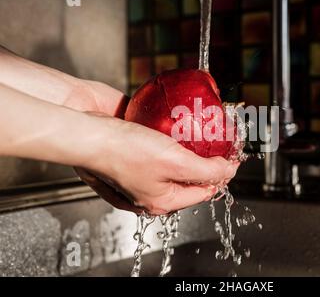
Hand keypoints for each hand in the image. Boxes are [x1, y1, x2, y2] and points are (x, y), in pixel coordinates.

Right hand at [76, 113, 238, 214]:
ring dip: (191, 142)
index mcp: (160, 200)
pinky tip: (180, 119)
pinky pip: (161, 139)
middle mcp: (152, 185)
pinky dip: (172, 130)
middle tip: (221, 139)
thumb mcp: (175, 164)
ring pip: (177, 154)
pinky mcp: (136, 143)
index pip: (203, 191)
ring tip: (204, 126)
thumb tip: (228, 172)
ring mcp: (143, 163)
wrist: (85, 125)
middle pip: (190, 173)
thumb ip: (206, 171)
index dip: (222, 174)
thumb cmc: (123, 151)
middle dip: (208, 157)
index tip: (233, 156)